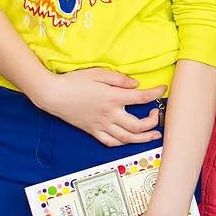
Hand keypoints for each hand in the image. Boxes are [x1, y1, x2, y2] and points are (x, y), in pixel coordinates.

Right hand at [33, 68, 163, 146]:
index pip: (141, 97)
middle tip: (157, 115)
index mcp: (113, 98)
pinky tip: (129, 139)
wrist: (53, 95)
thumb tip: (136, 84)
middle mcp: (109, 114)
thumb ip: (119, 79)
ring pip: (127, 138)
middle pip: (138, 125)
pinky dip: (123, 142)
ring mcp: (101, 125)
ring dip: (143, 138)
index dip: (156, 93)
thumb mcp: (98, 73)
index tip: (163, 89)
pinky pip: (111, 142)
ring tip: (153, 135)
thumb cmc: (74, 82)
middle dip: (152, 122)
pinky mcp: (93, 131)